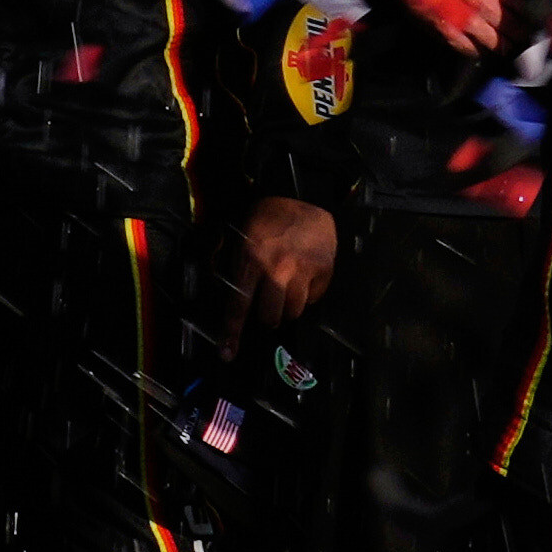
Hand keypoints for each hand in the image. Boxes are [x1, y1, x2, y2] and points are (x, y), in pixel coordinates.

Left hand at [227, 192, 341, 333]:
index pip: (238, 305)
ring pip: (293, 312)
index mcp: (249, 261)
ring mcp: (303, 272)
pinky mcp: (324, 272)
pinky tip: (302, 277)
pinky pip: (313, 299)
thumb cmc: (266, 217)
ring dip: (287, 307)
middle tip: (266, 306)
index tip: (228, 354)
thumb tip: (231, 297)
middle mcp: (276, 270)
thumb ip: (235, 268)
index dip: (232, 333)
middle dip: (266, 317)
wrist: (302, 197)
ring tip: (284, 289)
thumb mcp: (240, 238)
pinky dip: (306, 295)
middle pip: (270, 317)